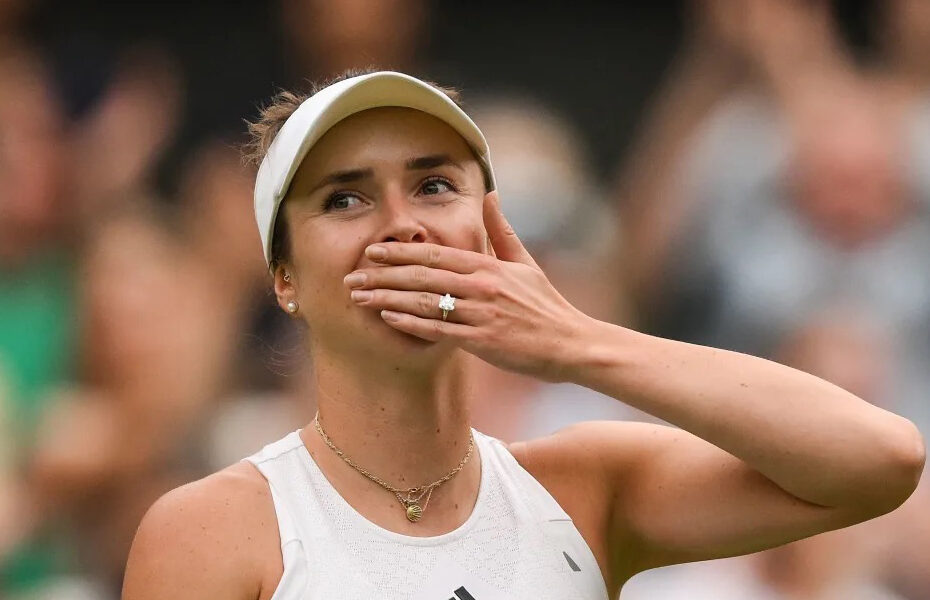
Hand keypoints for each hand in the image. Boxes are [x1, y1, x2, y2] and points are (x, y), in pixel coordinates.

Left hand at [343, 192, 593, 381]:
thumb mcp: (525, 263)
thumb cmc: (546, 305)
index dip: (400, 252)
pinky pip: (441, 331)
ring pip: (425, 302)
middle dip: (383, 275)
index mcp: (489, 266)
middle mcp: (482, 286)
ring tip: (358, 298)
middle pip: (422, 276)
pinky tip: (388, 320)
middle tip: (351, 275)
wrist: (572, 343)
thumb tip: (491, 194)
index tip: (372, 250)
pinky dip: (413, 324)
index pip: (435, 254)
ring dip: (388, 300)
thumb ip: (502, 230)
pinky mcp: (484, 341)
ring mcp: (482, 314)